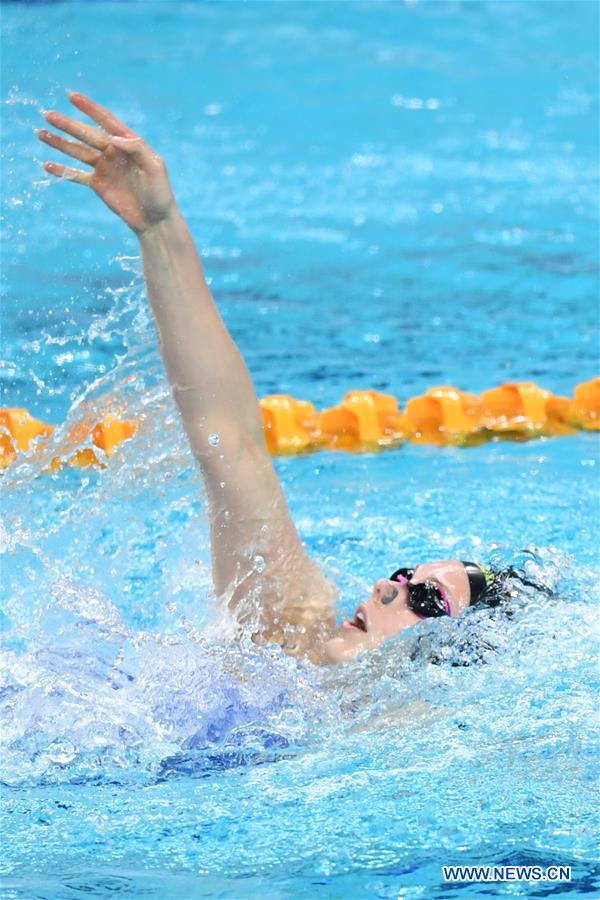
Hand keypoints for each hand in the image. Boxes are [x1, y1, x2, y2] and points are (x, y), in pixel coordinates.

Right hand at [38, 92, 175, 236]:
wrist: (155, 220)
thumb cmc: (159, 193)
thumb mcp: (154, 168)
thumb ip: (137, 149)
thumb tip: (114, 138)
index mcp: (129, 144)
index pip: (107, 122)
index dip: (90, 109)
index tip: (72, 97)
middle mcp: (114, 152)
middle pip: (87, 135)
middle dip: (68, 125)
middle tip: (48, 115)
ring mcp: (104, 168)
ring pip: (78, 151)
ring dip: (60, 143)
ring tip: (41, 133)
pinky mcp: (98, 184)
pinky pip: (77, 175)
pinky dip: (62, 170)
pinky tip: (47, 165)